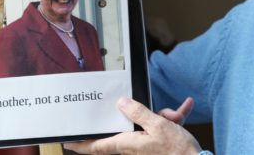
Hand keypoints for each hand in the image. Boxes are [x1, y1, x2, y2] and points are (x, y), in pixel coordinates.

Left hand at [64, 97, 202, 154]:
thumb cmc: (177, 150)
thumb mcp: (159, 125)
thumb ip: (138, 113)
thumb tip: (121, 104)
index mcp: (127, 144)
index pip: (97, 146)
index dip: (81, 144)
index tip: (67, 142)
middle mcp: (133, 148)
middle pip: (126, 129)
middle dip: (139, 115)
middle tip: (159, 114)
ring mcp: (145, 147)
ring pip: (147, 125)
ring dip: (162, 117)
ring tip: (177, 116)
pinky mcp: (157, 146)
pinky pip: (161, 128)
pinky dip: (173, 118)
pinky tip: (186, 107)